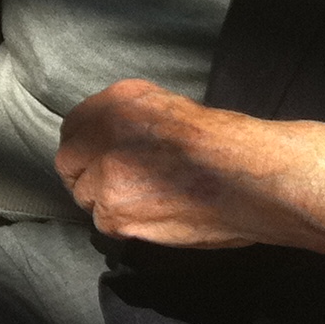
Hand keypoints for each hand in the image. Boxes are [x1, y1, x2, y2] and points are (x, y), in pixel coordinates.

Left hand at [53, 80, 324, 254]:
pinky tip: (157, 214)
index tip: (99, 159)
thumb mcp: (171, 108)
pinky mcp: (115, 213)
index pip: (73, 128)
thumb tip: (110, 141)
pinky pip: (107, 223)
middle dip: (90, 176)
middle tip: (122, 185)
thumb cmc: (228, 144)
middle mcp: (103, 133)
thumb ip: (131, 121)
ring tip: (149, 201)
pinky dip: (127, 223)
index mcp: (119, 100)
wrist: (254, 177)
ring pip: (89, 198)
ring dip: (110, 202)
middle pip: (70, 166)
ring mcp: (105, 174)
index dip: (87, 148)